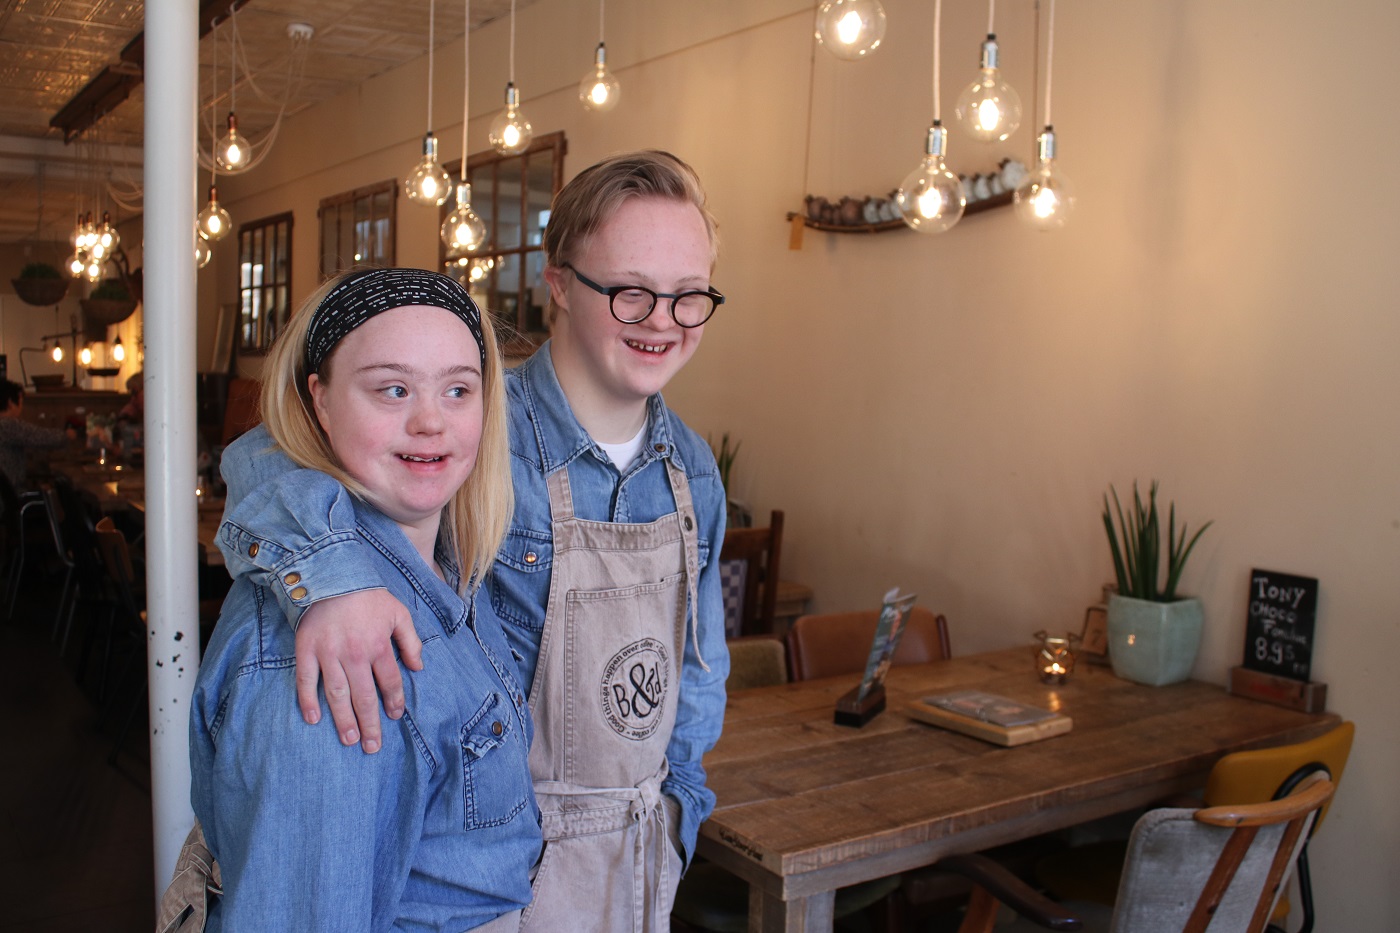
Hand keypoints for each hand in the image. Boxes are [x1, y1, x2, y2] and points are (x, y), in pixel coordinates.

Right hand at [293, 588, 423, 753]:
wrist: (331, 574)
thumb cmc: (368, 596)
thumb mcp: (398, 613)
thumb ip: (410, 641)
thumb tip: (419, 668)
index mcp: (378, 645)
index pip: (389, 682)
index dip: (393, 702)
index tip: (394, 716)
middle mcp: (354, 653)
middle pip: (365, 696)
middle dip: (370, 723)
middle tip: (372, 746)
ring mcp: (328, 653)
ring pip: (337, 694)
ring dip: (344, 719)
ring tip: (349, 739)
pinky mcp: (306, 649)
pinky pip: (306, 680)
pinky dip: (308, 700)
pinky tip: (313, 719)